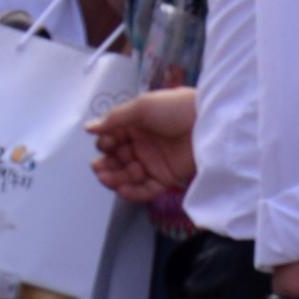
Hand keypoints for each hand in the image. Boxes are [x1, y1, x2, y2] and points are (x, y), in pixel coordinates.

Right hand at [84, 87, 197, 202]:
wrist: (209, 123)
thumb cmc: (176, 108)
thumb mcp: (142, 106)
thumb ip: (114, 119)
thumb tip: (89, 127)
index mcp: (135, 124)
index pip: (112, 137)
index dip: (106, 143)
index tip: (104, 145)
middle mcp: (142, 143)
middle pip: (117, 158)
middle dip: (106, 164)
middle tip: (99, 168)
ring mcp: (153, 162)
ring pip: (128, 175)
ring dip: (115, 178)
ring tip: (106, 179)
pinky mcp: (165, 178)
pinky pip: (145, 189)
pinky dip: (132, 192)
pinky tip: (121, 189)